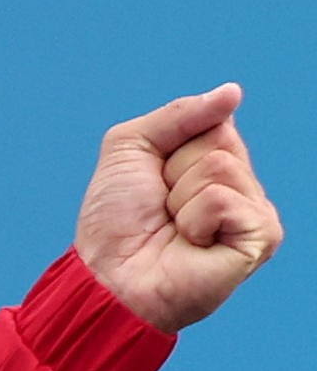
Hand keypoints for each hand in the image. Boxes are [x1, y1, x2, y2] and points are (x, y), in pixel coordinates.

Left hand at [79, 85, 280, 330]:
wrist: (107, 278)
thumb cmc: (114, 223)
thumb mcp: (130, 149)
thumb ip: (177, 115)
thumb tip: (232, 92)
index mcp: (215, 163)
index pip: (213, 120)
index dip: (170, 147)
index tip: (152, 181)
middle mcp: (240, 184)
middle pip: (219, 139)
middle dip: (174, 171)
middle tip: (161, 209)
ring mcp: (254, 210)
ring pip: (220, 166)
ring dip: (180, 197)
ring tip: (174, 228)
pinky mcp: (261, 236)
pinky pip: (223, 198)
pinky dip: (194, 219)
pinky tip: (191, 244)